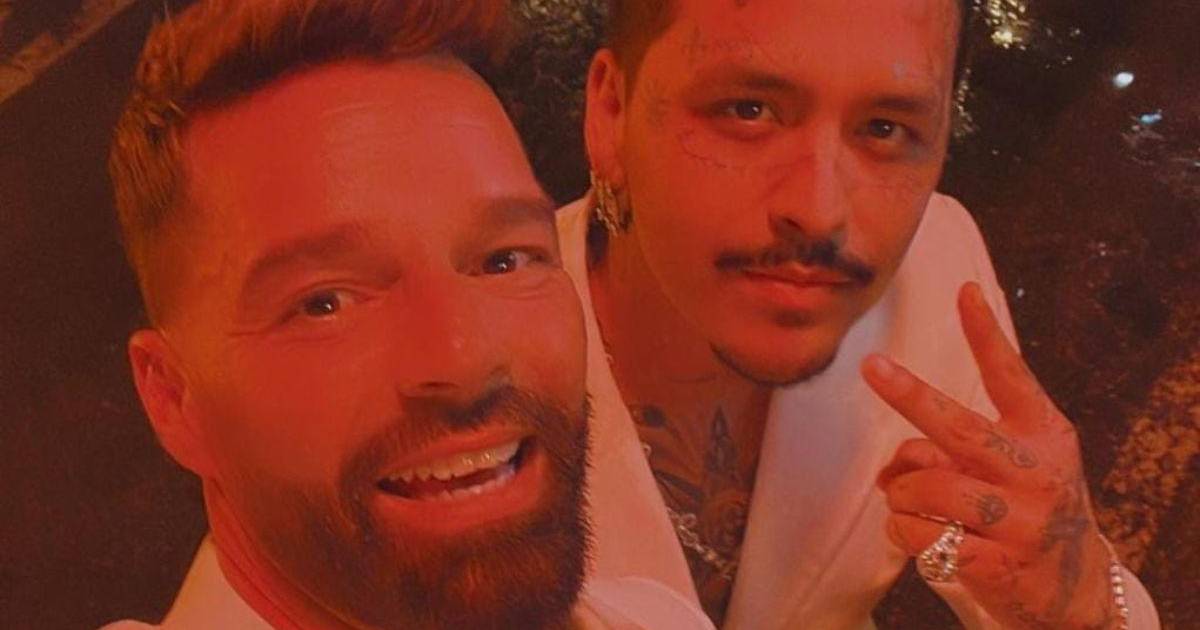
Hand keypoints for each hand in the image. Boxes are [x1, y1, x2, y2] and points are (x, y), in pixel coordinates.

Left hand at [862, 283, 1120, 628]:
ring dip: (903, 493)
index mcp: (1044, 435)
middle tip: (871, 365)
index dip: (986, 334)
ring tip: (912, 504)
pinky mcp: (997, 564)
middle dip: (909, 394)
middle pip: (959, 427)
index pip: (1012, 377)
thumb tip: (887, 468)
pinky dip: (902, 532)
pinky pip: (918, 533)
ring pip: (926, 486)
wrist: (1074, 590)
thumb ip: (952, 452)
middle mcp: (1036, 472)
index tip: (965, 291)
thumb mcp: (1010, 470)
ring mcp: (1020, 520)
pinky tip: (919, 536)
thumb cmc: (1025, 510)